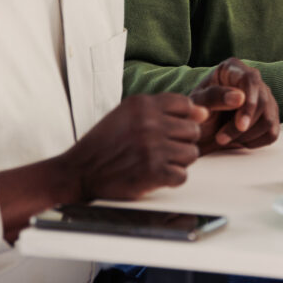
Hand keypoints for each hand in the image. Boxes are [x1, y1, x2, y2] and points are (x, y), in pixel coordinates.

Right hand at [57, 93, 207, 200]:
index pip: (186, 104)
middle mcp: (150, 122)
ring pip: (191, 153)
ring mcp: (152, 147)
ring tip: (156, 162)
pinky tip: (154, 175)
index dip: (181, 119)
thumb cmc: (105, 143)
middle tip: (159, 150)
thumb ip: (164, 109)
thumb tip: (204, 112)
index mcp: (143, 104)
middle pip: (193, 130)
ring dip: (177, 161)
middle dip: (180, 142)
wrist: (78, 171)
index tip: (167, 131)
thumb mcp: (128, 114)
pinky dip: (170, 179)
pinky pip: (182, 175)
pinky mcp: (153, 172)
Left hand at [190, 57, 279, 152]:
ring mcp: (264, 97)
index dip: (249, 104)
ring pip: (268, 120)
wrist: (200, 129)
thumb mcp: (197, 103)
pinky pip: (271, 132)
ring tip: (224, 138)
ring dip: (246, 136)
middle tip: (221, 138)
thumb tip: (240, 97)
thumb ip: (214, 96)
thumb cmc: (197, 111)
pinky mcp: (269, 116)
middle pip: (262, 102)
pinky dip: (254, 142)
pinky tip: (237, 139)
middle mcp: (253, 80)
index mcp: (234, 69)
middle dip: (242, 126)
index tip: (240, 125)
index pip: (251, 80)